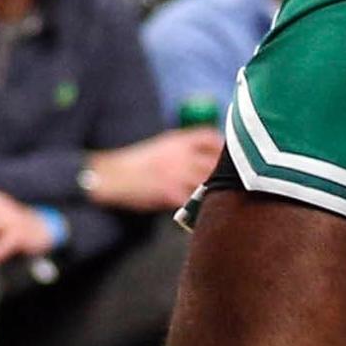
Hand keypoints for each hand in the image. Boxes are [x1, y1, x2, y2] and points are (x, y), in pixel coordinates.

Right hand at [82, 125, 224, 213]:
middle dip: (223, 171)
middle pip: (213, 161)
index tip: (227, 155)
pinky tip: (203, 209)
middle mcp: (180, 155)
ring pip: (206, 181)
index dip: (222, 145)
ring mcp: (176, 175)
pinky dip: (199, 205)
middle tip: (231, 180)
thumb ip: (182, 147)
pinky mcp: (170, 194)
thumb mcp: (160, 145)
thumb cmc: (136, 162)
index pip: (209, 137)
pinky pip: (192, 200)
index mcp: (177, 140)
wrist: (114, 177)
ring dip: (215, 189)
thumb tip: (204, 154)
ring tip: (222, 197)